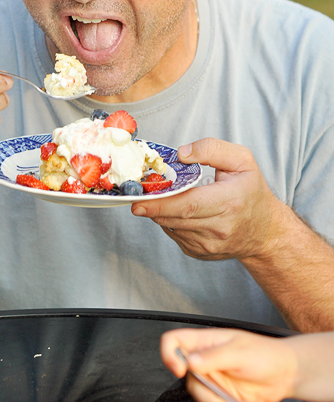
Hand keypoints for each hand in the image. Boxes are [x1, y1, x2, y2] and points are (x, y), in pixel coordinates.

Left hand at [132, 138, 280, 260]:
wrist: (265, 231)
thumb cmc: (251, 191)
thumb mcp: (242, 160)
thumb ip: (212, 149)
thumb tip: (182, 154)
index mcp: (229, 202)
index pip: (188, 205)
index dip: (161, 203)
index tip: (138, 201)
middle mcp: (219, 227)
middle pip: (175, 217)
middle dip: (151, 206)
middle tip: (135, 196)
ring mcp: (209, 244)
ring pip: (171, 226)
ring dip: (159, 212)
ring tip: (157, 197)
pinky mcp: (200, 252)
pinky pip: (174, 234)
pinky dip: (168, 221)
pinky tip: (175, 209)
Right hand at [160, 327, 296, 401]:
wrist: (286, 374)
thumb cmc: (265, 353)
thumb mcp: (239, 353)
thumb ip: (214, 357)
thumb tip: (189, 361)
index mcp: (205, 342)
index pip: (174, 341)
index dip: (169, 354)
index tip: (180, 370)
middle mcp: (205, 360)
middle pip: (187, 378)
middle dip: (206, 395)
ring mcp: (214, 379)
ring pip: (202, 396)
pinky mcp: (223, 395)